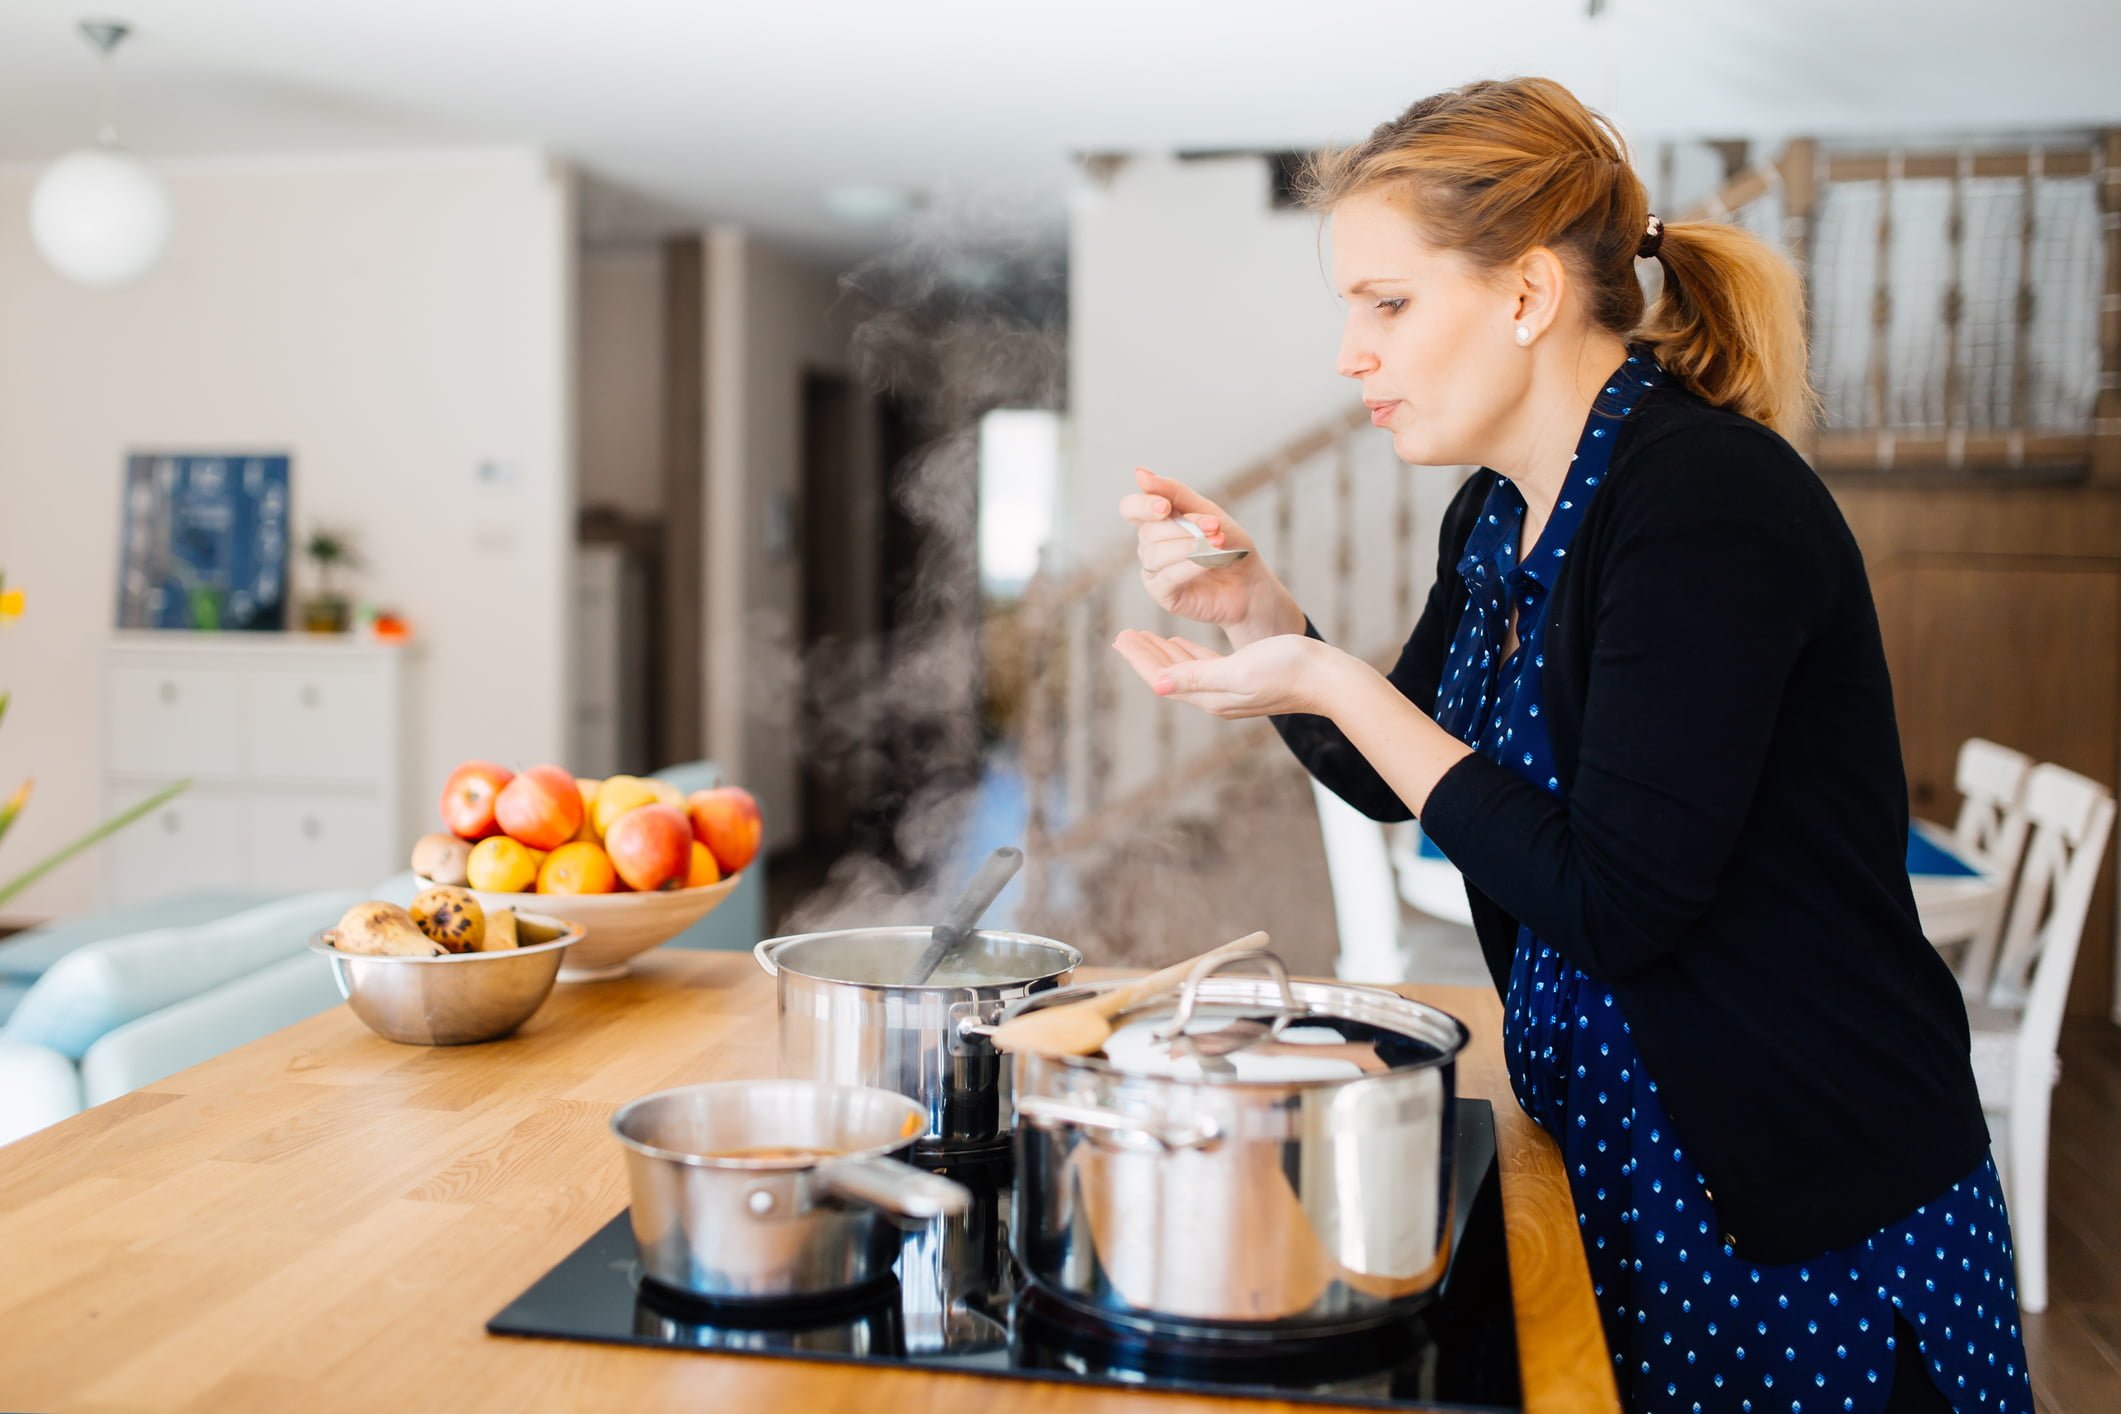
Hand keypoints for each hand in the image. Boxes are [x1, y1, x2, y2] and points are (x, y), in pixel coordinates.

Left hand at [1111, 629, 1353, 719]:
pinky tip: (1180, 644)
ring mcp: (1230, 690)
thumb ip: (1197, 677)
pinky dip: (1187, 654)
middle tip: (1122, 636)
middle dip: (1145, 655)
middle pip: (1169, 676)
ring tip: (1142, 638)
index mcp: (1211, 697)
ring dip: (1162, 653)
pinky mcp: (1244, 680)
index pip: (1162, 679)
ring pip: (1184, 670)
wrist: (1329, 679)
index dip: (1140, 659)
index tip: (1119, 638)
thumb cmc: (1288, 669)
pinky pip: (1204, 667)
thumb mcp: (1238, 670)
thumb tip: (1156, 685)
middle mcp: (1216, 698)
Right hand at [1119, 469, 1296, 637]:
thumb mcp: (1207, 511)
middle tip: (1214, 526)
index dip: (1142, 506)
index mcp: (1157, 522)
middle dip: (1183, 528)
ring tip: (1217, 544)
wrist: (1251, 582)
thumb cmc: (1229, 545)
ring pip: (1156, 554)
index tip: (1166, 507)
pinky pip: (1167, 577)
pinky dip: (1189, 566)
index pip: (1131, 509)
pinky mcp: (1163, 594)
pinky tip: (1209, 563)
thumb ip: (1174, 492)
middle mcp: (1150, 546)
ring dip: (1189, 546)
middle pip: (1148, 531)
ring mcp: (1153, 572)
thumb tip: (1139, 473)